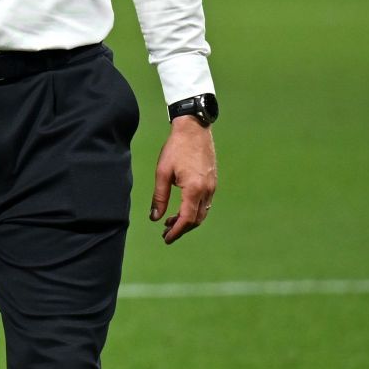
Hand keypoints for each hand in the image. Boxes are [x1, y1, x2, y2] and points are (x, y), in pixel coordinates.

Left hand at [151, 117, 216, 243]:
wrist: (194, 129)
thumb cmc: (175, 148)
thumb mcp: (162, 173)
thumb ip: (159, 197)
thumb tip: (155, 217)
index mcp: (194, 189)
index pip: (187, 219)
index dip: (176, 231)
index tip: (166, 239)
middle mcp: (207, 190)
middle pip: (196, 219)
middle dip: (181, 228)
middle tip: (165, 232)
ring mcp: (212, 186)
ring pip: (202, 212)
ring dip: (187, 220)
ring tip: (170, 222)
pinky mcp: (213, 182)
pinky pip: (205, 203)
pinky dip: (194, 210)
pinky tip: (181, 209)